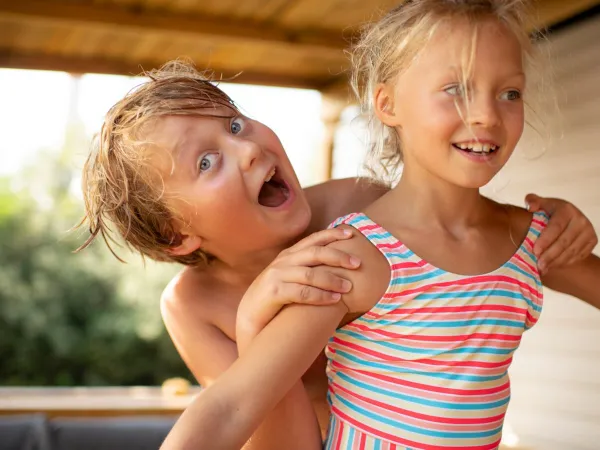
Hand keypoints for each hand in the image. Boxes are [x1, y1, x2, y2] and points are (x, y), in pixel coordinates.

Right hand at [236, 228, 359, 339]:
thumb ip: (307, 270)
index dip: (332, 235)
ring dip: (332, 279)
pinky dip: (320, 295)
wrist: (250, 319)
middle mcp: (282, 262)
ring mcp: (276, 276)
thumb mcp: (291, 279)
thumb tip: (336, 267)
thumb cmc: (277, 300)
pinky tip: (334, 299)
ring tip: (348, 287)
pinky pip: (302, 292)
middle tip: (357, 263)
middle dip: (338, 256)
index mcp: (288, 255)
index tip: (351, 235)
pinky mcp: (273, 293)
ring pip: (310, 274)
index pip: (313, 240)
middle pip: (314, 253)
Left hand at [526, 194, 597, 272]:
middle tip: (538, 264)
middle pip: (564, 242)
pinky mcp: (592, 241)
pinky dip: (565, 263)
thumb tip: (531, 206)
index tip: (535, 251)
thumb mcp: (542, 204)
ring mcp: (589, 231)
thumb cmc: (551, 212)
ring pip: (572, 251)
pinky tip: (553, 266)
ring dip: (556, 262)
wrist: (569, 218)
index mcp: (567, 210)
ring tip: (543, 268)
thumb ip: (533, 202)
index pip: (556, 227)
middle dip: (549, 255)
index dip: (545, 240)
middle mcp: (581, 220)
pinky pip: (578, 256)